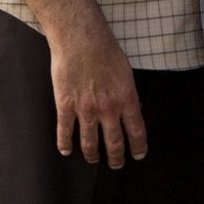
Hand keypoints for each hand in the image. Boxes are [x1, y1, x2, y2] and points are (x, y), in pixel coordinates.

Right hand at [45, 10, 145, 166]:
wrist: (81, 39)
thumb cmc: (106, 50)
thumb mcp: (126, 72)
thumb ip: (128, 93)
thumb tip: (133, 109)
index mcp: (126, 99)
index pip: (136, 130)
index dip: (138, 146)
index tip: (138, 155)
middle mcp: (108, 108)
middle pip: (114, 142)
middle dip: (117, 157)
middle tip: (117, 165)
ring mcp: (85, 109)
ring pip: (89, 142)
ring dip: (92, 154)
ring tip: (94, 160)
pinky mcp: (65, 105)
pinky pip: (65, 131)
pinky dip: (65, 144)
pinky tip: (66, 151)